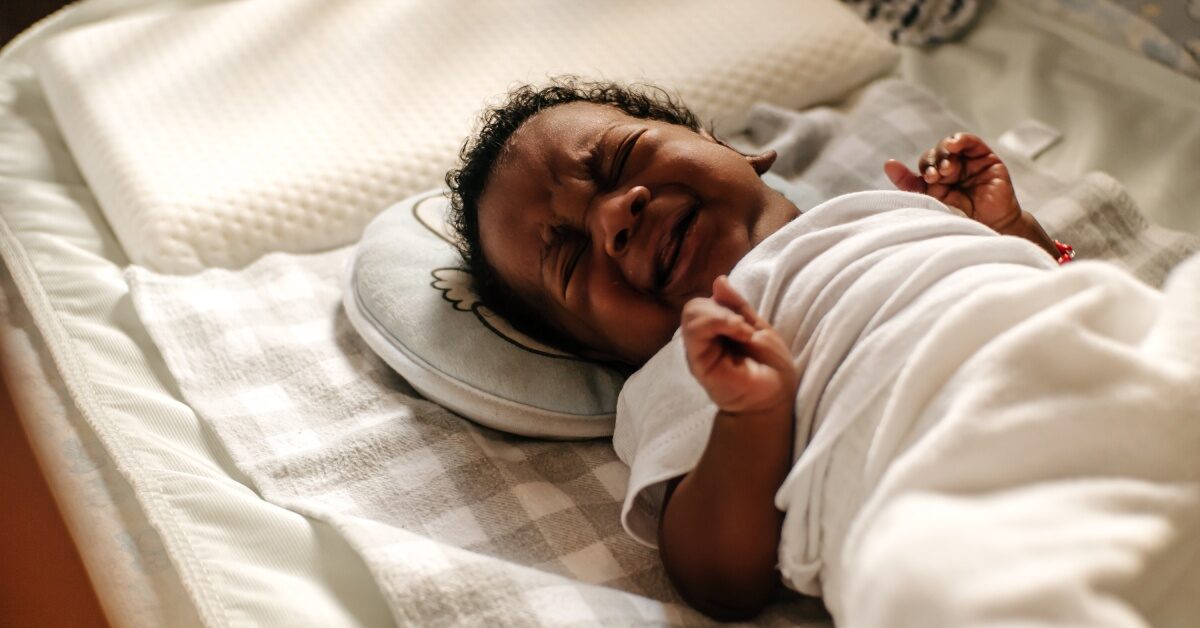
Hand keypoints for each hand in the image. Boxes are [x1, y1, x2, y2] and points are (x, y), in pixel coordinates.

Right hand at [681, 276, 797, 415]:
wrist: (776, 398)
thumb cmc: (771, 368)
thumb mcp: (758, 327)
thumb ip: (736, 306)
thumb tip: (718, 280)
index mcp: (714, 332)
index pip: (705, 303)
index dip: (724, 304)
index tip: (746, 322)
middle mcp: (702, 341)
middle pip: (693, 306)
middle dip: (721, 309)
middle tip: (744, 328)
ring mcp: (698, 352)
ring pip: (691, 314)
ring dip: (721, 316)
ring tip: (742, 332)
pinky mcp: (699, 363)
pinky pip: (695, 331)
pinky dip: (718, 323)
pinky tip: (739, 335)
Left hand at [884, 132, 1022, 231]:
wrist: (991, 228)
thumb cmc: (962, 219)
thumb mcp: (932, 203)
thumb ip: (911, 185)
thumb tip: (888, 164)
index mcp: (935, 182)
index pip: (920, 168)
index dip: (911, 169)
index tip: (901, 170)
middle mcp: (951, 170)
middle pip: (933, 156)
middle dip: (931, 164)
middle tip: (933, 178)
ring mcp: (968, 163)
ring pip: (949, 147)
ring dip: (944, 154)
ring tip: (946, 169)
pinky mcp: (985, 158)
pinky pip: (971, 142)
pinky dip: (961, 140)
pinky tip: (954, 145)